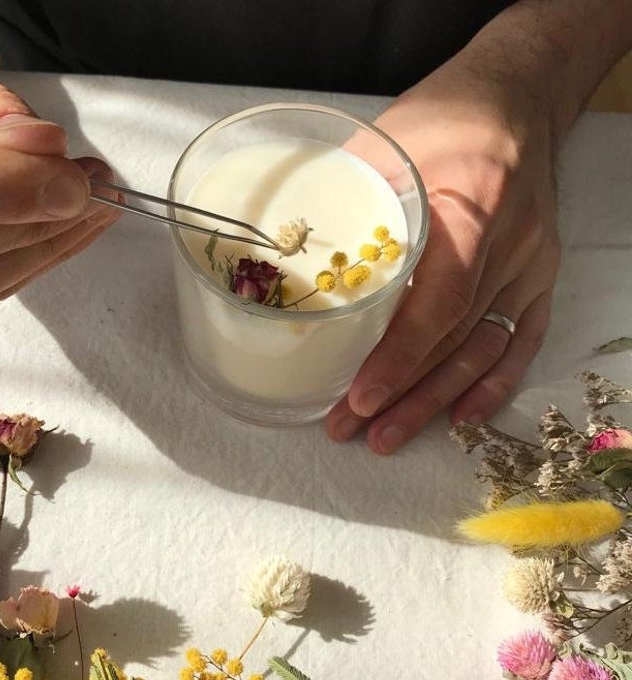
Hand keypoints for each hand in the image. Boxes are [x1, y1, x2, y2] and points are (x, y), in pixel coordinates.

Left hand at [325, 58, 559, 452]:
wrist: (516, 99)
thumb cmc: (446, 117)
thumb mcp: (385, 143)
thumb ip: (342, 200)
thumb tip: (283, 252)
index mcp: (473, 206)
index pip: (440, 301)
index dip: (400, 357)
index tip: (361, 397)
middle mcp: (511, 246)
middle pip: (455, 340)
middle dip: (402, 394)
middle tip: (351, 429)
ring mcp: (530, 266)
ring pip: (483, 350)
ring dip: (434, 401)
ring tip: (387, 437)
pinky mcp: (538, 277)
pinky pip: (521, 340)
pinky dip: (491, 384)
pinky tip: (460, 419)